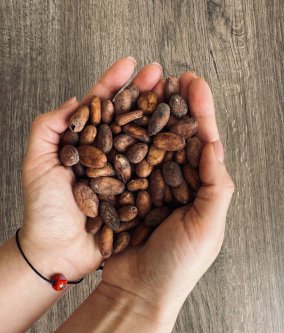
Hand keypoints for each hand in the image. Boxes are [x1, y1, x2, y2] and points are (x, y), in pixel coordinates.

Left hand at [21, 57, 162, 279]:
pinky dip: (167, 154)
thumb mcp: (36, 163)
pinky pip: (154, 170)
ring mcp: (123, 173)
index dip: (115, 84)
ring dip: (160, 118)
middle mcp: (107, 154)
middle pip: (127, 118)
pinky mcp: (136, 194)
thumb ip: (48, 128)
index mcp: (84, 143)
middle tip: (162, 75)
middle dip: (144, 95)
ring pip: (143, 140)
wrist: (58, 252)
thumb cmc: (43, 210)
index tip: (132, 63)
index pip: (101, 107)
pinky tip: (180, 137)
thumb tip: (72, 100)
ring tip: (177, 98)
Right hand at [100, 73, 233, 320]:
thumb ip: (215, 188)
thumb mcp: (207, 229)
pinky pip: (128, 162)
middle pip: (178, 137)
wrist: (137, 292)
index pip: (204, 144)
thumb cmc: (176, 266)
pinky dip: (127, 141)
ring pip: (152, 144)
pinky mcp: (126, 193)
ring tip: (149, 89)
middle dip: (178, 106)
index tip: (194, 84)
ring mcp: (150, 186)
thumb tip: (214, 145)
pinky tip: (125, 120)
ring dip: (152, 116)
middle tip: (172, 77)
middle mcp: (178, 184)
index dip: (201, 113)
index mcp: (202, 189)